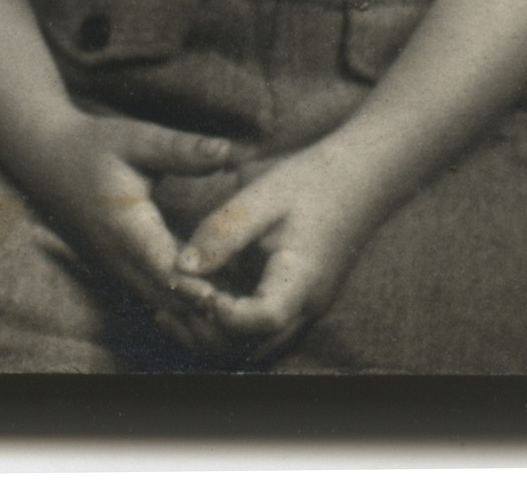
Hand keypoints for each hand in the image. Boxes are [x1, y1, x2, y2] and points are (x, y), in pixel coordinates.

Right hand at [7, 111, 246, 344]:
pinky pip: (158, 305)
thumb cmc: (92, 146)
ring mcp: (119, 273)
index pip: (168, 271)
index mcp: (126, 228)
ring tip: (247, 314)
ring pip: (165, 312)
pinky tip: (221, 306)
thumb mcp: (136, 138)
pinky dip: (187, 311)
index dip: (203, 289)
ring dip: (201, 316)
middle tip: (258, 312)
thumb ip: (182, 149)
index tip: (240, 298)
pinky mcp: (122, 275)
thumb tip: (229, 150)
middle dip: (211, 312)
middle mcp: (120, 260)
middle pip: (171, 304)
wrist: (45, 160)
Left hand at [170, 138, 400, 361]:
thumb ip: (221, 232)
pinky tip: (195, 298)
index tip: (188, 283)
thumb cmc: (311, 182)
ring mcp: (303, 309)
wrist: (358, 180)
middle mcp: (306, 307)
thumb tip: (181, 267)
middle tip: (168, 294)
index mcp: (302, 280)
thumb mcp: (261, 197)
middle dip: (205, 328)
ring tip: (171, 303)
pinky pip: (259, 332)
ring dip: (212, 332)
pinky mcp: (294, 302)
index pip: (262, 319)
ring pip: (254, 347)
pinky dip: (226, 325)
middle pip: (252, 347)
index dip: (221, 312)